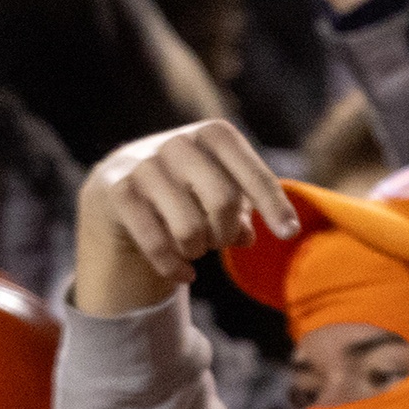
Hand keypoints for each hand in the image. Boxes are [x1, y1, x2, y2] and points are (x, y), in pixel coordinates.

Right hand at [73, 119, 295, 313]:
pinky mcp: (119, 193)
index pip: (252, 173)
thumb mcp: (219, 194)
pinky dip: (174, 267)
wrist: (118, 191)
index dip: (273, 205)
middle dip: (226, 234)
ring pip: (190, 229)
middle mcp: (179, 142)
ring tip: (194, 249)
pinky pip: (158, 244)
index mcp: (213, 134)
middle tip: (219, 242)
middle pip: (223, 202)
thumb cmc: (186, 191)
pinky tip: (182, 274)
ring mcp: (145, 165)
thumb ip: (241, 211)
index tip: (289, 234)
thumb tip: (247, 236)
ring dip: (198, 251)